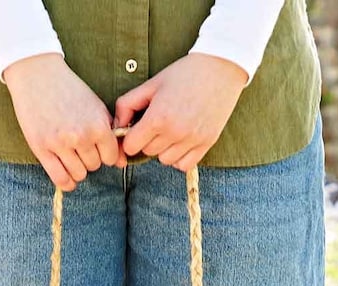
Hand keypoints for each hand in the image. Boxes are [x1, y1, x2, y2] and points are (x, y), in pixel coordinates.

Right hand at [3, 53, 127, 191]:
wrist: (37, 74)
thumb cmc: (69, 90)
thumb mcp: (96, 107)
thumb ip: (110, 134)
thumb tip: (121, 163)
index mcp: (97, 125)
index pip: (110, 157)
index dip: (105, 153)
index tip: (97, 146)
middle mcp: (80, 136)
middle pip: (94, 166)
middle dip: (89, 158)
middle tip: (79, 145)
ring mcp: (60, 144)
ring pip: (79, 174)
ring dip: (77, 168)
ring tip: (70, 154)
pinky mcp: (42, 149)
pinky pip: (60, 179)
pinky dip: (66, 182)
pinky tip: (66, 174)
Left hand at [113, 53, 248, 171]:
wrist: (220, 67)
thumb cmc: (183, 73)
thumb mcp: (151, 84)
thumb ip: (127, 105)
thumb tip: (117, 127)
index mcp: (158, 117)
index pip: (131, 146)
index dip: (130, 138)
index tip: (137, 129)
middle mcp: (174, 133)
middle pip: (148, 153)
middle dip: (148, 140)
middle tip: (158, 122)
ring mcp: (191, 140)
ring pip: (165, 160)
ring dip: (164, 149)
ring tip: (172, 129)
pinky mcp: (206, 144)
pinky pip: (183, 165)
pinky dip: (179, 157)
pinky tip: (182, 140)